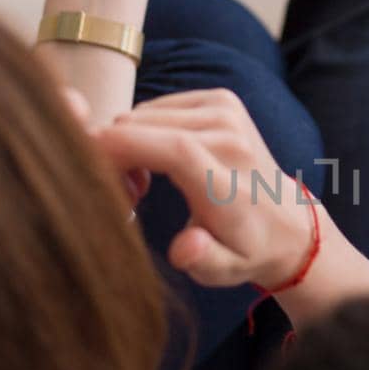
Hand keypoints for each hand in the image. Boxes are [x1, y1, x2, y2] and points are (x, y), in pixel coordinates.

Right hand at [93, 89, 314, 290]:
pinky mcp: (220, 99)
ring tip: (145, 183)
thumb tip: (186, 247)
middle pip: (145, 127)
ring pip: (144, 114)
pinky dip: (144, 129)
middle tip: (126, 194)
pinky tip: (158, 160)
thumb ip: (202, 260)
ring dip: (128, 143)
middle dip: (115, 154)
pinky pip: (157, 107)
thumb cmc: (246, 250)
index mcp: (227, 180)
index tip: (82, 161)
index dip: (121, 147)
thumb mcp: (225, 270)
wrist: (286, 222)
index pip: (171, 148)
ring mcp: (226, 110)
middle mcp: (230, 136)